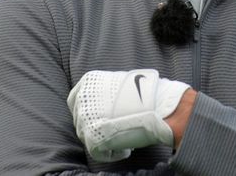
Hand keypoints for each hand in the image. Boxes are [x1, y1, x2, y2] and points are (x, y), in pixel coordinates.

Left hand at [67, 69, 189, 160]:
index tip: (99, 116)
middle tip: (115, 128)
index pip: (75, 100)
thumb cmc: (147, 94)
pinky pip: (98, 152)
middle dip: (96, 125)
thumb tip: (102, 103)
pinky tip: (126, 148)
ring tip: (123, 137)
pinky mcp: (92, 139)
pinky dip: (111, 153)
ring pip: (87, 136)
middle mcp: (82, 101)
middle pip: (80, 120)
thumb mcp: (120, 82)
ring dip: (104, 138)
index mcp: (88, 83)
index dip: (88, 110)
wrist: (160, 107)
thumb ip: (105, 91)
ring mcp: (85, 120)